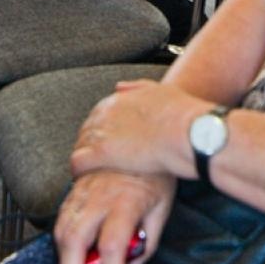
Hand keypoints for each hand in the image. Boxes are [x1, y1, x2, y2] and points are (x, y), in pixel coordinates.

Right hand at [54, 169, 175, 263]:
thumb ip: (146, 244)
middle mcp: (99, 196)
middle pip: (75, 240)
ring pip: (61, 228)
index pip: (112, 246)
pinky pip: (61, 216)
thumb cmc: (157, 172)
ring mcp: (84, 190)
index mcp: (125, 202)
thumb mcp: (162, 208)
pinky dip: (61, 240)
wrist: (145, 134)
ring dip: (62, 260)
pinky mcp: (76, 186)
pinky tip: (69, 253)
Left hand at [70, 79, 202, 179]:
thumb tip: (119, 86)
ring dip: (84, 157)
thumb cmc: (181, 115)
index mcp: (120, 98)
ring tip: (88, 170)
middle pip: (87, 129)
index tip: (107, 140)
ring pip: (81, 144)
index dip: (102, 130)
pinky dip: (77, 170)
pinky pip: (78, 161)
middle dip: (90, 143)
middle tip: (97, 157)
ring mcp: (102, 132)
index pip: (99, 114)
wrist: (186, 132)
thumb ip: (138, 87)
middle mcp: (106, 112)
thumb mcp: (161, 91)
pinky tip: (81, 176)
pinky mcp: (101, 153)